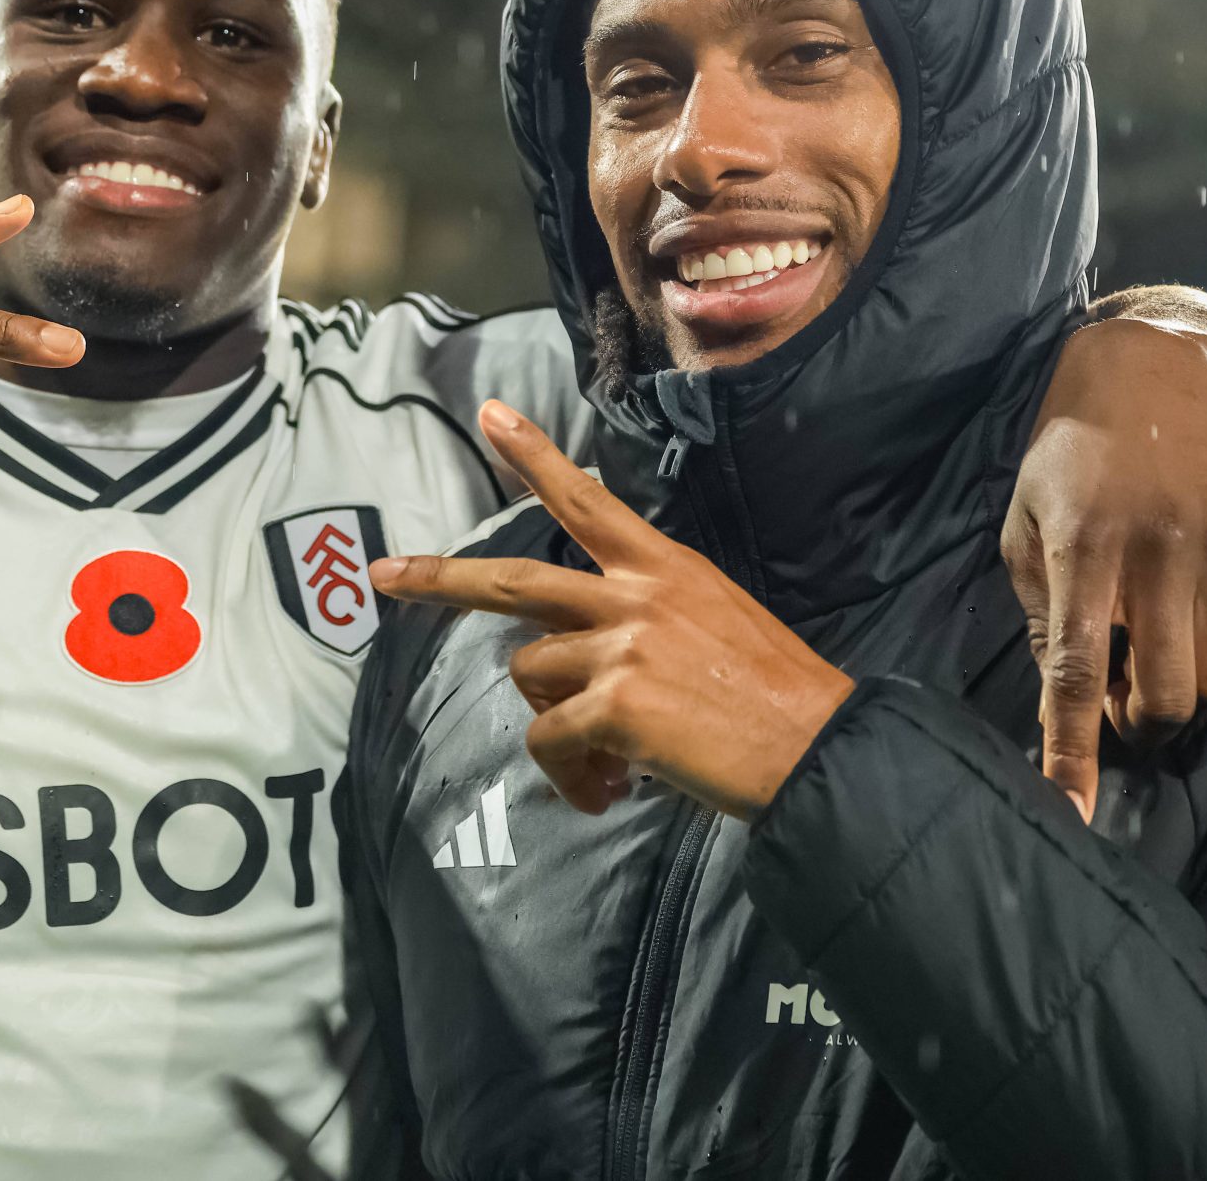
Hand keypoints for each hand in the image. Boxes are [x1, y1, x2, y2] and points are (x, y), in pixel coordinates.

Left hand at [371, 401, 852, 818]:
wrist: (819, 747)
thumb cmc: (778, 695)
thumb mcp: (719, 621)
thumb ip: (649, 622)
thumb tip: (595, 664)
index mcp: (666, 568)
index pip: (587, 501)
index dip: (535, 458)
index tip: (494, 418)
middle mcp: (635, 596)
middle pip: (515, 581)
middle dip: (441, 580)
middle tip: (387, 576)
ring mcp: (621, 648)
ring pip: (529, 674)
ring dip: (553, 718)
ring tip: (603, 758)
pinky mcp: (614, 706)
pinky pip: (548, 740)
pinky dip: (570, 774)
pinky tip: (610, 788)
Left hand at [1003, 316, 1206, 820]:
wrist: (1153, 368)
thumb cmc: (1068, 456)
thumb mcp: (1025, 522)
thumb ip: (1043, 612)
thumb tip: (1067, 697)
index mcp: (1083, 545)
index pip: (1080, 669)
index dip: (1073, 748)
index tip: (1069, 810)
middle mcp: (1158, 547)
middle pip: (1167, 693)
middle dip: (1142, 722)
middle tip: (1121, 700)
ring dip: (1185, 690)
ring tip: (1155, 652)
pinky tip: (1193, 618)